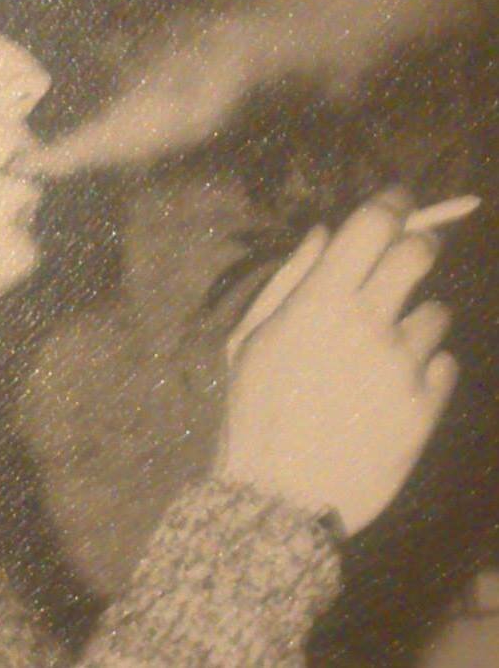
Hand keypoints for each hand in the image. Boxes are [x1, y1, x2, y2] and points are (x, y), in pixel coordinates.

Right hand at [219, 188, 458, 536]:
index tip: (397, 199)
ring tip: (385, 346)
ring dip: (414, 316)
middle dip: (418, 244)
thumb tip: (324, 232)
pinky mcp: (428, 405)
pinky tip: (394, 385)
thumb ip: (289, 279)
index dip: (393, 202)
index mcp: (320, 301)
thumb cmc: (253, 409)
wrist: (281, 495)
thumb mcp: (249, 338)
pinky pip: (445, 362)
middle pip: (420, 253)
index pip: (375, 224)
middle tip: (407, 254)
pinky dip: (424, 365)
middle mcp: (369, 322)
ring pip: (436, 311)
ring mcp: (404, 364)